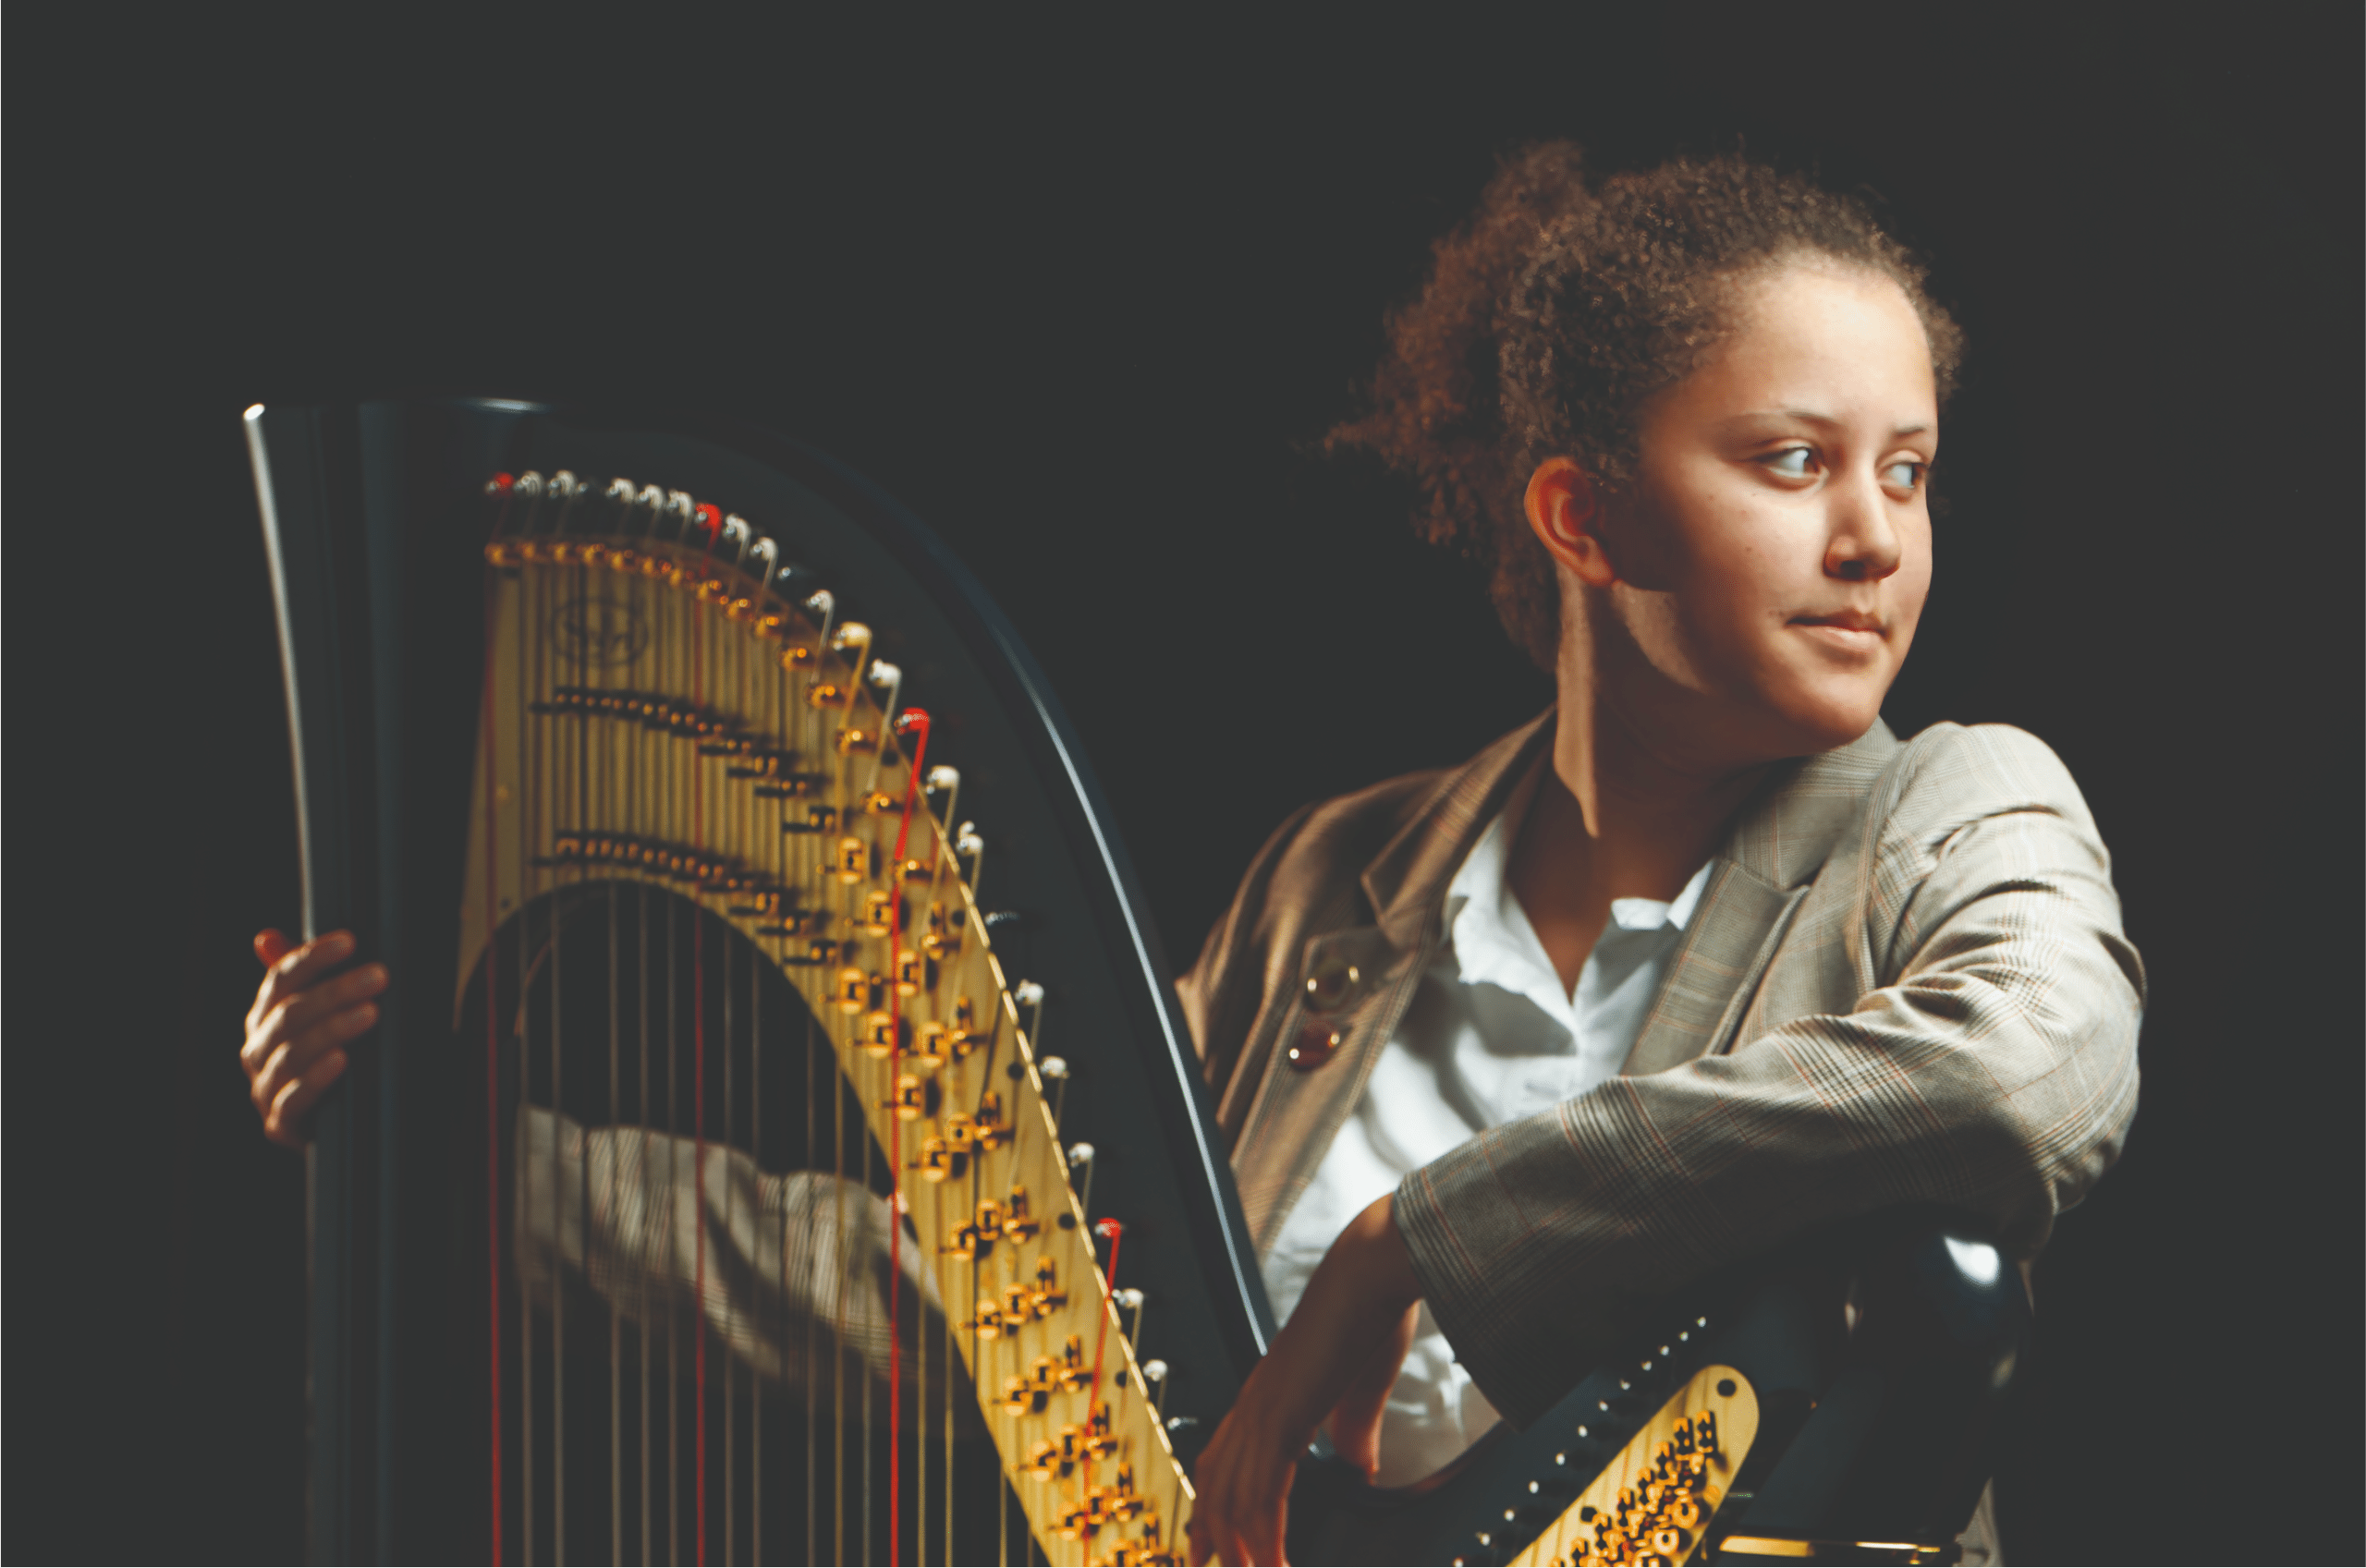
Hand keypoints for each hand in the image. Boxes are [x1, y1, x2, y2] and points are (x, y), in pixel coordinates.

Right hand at [242, 928, 384, 1147]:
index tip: (351, 941)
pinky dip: (317, 1079)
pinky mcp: (279, 1126)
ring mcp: (265, 1089)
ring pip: (292, 1054)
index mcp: (263, 1019)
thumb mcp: (323, 1019)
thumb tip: (265, 937)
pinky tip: (342, 1061)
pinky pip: (293, 1100)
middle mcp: (257, 1051)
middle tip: (379, 976)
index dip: (312, 958)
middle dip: (336, 992)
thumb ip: (306, 980)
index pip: (280, 979)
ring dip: (333, 1030)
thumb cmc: (331, 1061)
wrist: (340, 1128)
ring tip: (371, 1013)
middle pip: (290, 1014)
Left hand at [1187, 1194, 1423, 1566]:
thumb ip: (1353, 1430)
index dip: (1212, 1502)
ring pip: (1233, 1498)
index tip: (1208, 1541)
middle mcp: (1256, 1401)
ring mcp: (1265, 1408)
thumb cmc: (1371, 1311)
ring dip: (1238, 1549)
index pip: (1221, 1456)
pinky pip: (1263, 1492)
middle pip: (1214, 1482)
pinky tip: (1272, 1564)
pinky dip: (1264, 1537)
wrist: (1376, 1268)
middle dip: (1208, 1535)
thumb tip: (1359, 1469)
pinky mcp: (1284, 1416)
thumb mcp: (1360, 1387)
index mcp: (1269, 1390)